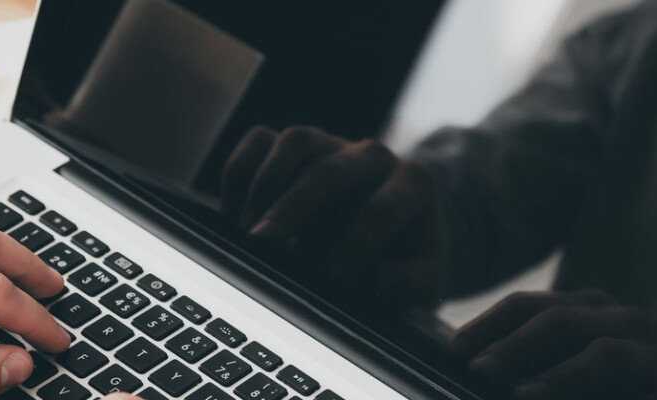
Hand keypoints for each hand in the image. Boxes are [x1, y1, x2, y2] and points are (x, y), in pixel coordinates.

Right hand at [220, 125, 441, 303]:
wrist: (387, 227)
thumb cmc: (401, 256)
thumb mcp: (423, 279)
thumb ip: (412, 283)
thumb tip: (383, 280)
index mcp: (412, 185)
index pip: (382, 210)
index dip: (354, 245)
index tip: (330, 278)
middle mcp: (371, 156)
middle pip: (330, 170)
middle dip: (291, 210)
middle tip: (261, 245)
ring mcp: (331, 144)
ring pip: (294, 141)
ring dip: (263, 186)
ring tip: (246, 231)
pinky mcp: (296, 145)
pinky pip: (259, 140)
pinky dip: (240, 173)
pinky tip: (233, 216)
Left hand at [448, 290, 656, 399]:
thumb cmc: (616, 390)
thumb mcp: (567, 371)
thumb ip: (529, 368)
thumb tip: (476, 370)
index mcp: (588, 311)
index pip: (527, 307)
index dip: (486, 327)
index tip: (452, 352)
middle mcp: (624, 320)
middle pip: (559, 320)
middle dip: (512, 345)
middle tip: (477, 370)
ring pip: (602, 351)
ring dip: (560, 377)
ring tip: (524, 395)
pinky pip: (643, 393)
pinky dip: (607, 396)